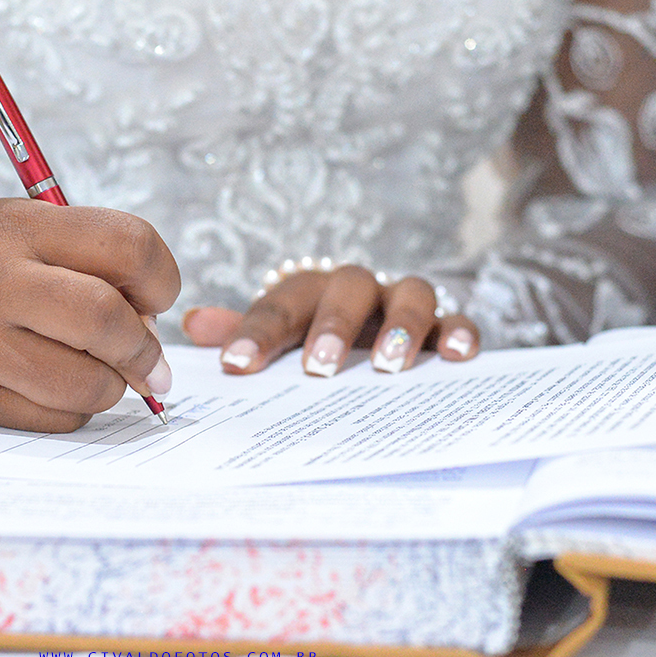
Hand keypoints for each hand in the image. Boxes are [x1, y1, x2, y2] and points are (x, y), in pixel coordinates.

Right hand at [0, 199, 180, 431]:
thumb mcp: (29, 228)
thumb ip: (95, 264)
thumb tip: (151, 332)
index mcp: (21, 228)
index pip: (127, 245)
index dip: (162, 277)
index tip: (156, 296)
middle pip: (104, 320)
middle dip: (143, 346)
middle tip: (149, 358)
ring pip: (86, 384)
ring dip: (113, 384)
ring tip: (99, 369)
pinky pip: (54, 418)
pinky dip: (74, 408)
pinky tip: (58, 385)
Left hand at [182, 265, 478, 376]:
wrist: (370, 327)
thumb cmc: (312, 338)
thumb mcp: (276, 337)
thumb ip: (240, 334)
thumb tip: (193, 325)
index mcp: (308, 292)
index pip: (279, 304)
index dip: (256, 332)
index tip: (238, 365)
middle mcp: (358, 290)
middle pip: (348, 288)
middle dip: (334, 327)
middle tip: (321, 368)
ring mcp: (403, 303)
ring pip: (411, 295)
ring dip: (401, 327)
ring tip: (389, 367)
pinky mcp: (446, 325)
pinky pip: (460, 321)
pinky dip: (462, 333)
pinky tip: (458, 357)